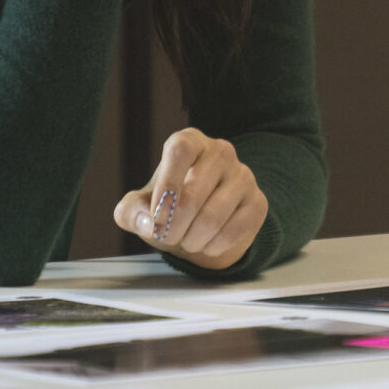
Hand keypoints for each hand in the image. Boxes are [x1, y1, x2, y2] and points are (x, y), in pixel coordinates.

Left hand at [115, 128, 266, 270]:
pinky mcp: (258, 202)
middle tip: (166, 236)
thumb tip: (147, 220)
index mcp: (189, 142)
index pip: (181, 150)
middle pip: (194, 192)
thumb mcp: (140, 208)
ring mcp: (243, 176)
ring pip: (213, 217)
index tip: (157, 215)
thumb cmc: (169, 207)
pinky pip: (234, 231)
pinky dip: (213, 246)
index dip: (167, 184)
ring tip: (186, 240)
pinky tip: (206, 243)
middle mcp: (220, 152)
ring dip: (192, 240)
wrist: (201, 224)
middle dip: (173, 226)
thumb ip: (131, 212)